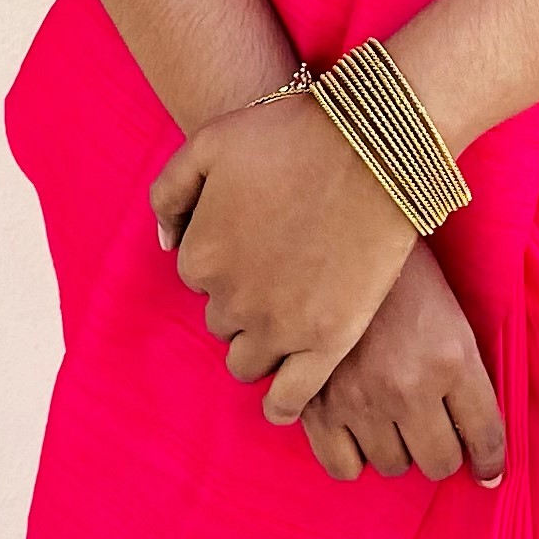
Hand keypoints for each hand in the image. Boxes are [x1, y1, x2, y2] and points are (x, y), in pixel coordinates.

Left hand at [148, 88, 420, 424]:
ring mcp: (279, 326)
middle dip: (244, 302)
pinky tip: (285, 399)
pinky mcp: (327, 343)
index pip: (199, 278)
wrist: (374, 145)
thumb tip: (164, 244)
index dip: (229, 261)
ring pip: (247, 361)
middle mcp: (232, 299)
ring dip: (261, 344)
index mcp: (200, 255)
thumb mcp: (209, 142)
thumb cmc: (292, 135)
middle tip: (280, 275)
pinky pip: (289, 398)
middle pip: (222, 320)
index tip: (258, 245)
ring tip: (290, 320)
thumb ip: (170, 193)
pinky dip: (281, 404)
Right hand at [299, 243, 506, 488]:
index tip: (488, 472)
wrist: (336, 234)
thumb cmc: (403, 274)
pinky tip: (357, 431)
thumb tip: (475, 440)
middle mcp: (408, 387)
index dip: (490, 461)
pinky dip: (353, 456)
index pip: (485, 436)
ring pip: (391, 466)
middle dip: (440, 450)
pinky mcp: (315, 403)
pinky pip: (342, 466)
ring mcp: (359, 398)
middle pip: (437, 463)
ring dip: (396, 447)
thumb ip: (468, 376)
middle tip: (431, 428)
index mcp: (451, 359)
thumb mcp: (452, 316)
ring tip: (389, 415)